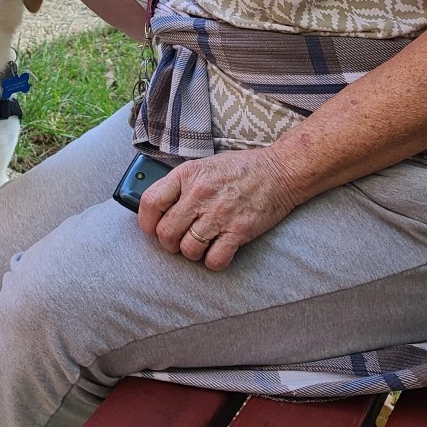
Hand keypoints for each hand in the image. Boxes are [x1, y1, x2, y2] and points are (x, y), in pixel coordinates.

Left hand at [137, 148, 301, 269]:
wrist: (280, 171)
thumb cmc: (240, 169)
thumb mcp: (204, 165)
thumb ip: (180, 184)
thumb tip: (157, 207)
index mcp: (187, 175)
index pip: (150, 202)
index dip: (146, 221)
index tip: (152, 228)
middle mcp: (200, 194)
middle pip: (166, 232)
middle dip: (168, 243)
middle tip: (178, 240)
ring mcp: (220, 214)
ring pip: (188, 249)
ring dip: (191, 253)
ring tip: (199, 245)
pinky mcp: (239, 231)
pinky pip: (215, 260)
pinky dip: (213, 261)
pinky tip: (218, 251)